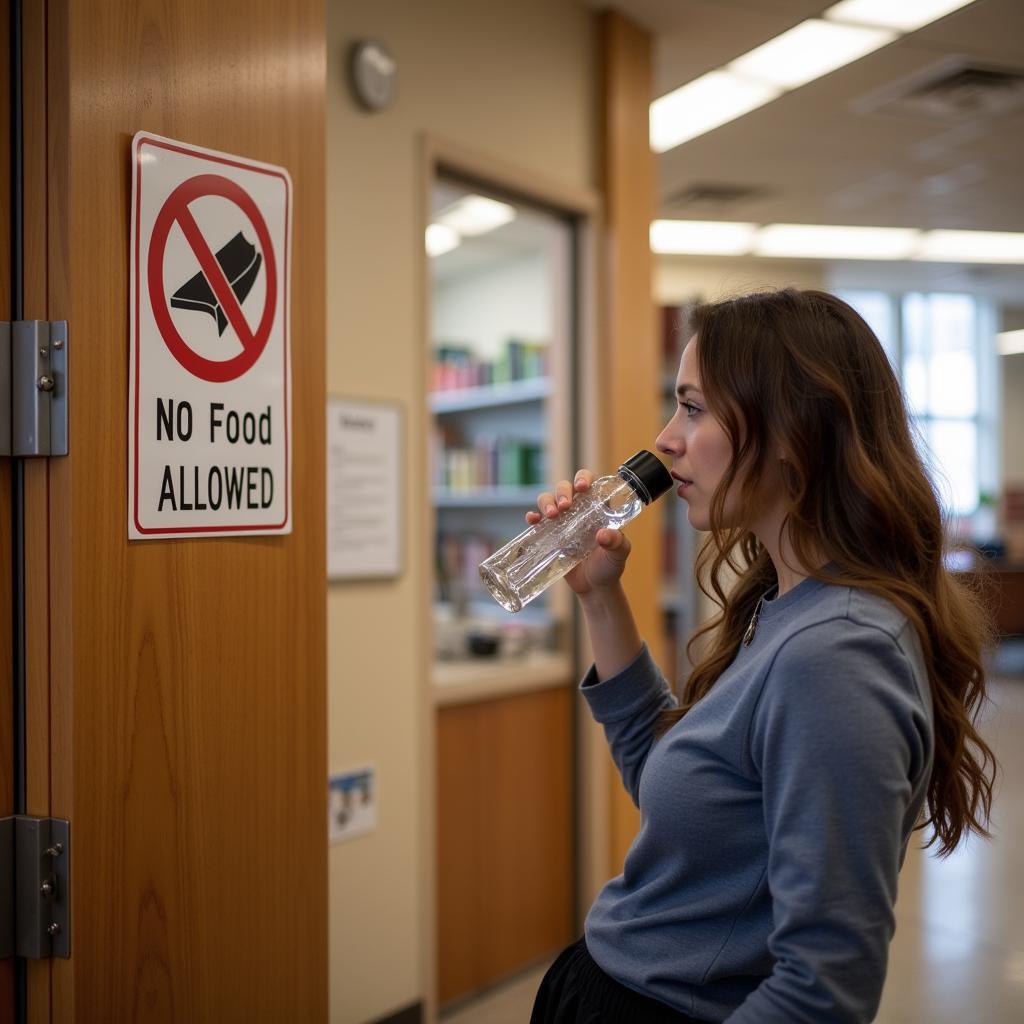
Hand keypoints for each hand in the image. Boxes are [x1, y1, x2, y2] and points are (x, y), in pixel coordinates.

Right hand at [526, 469, 631, 596]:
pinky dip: (532, 516)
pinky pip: (537, 520)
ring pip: (548, 499)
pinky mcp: (549, 534)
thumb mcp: (618, 554)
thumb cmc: (610, 566)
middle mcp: (578, 510)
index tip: (582, 487)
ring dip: (547, 502)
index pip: (589, 483)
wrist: (594, 587)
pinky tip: (533, 520)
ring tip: (552, 515)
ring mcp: (562, 521)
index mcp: (597, 508)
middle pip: (565, 487)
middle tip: (565, 506)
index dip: (583, 478)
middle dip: (562, 491)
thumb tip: (603, 535)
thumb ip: (617, 543)